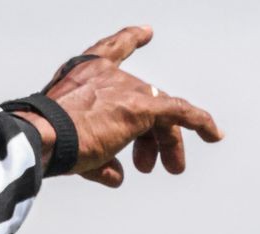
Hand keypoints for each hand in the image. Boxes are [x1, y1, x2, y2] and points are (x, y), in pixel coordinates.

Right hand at [40, 25, 222, 186]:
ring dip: (166, 144)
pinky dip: (200, 122)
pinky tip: (215, 135)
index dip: (130, 39)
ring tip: (169, 169)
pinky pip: (180, 111)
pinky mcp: (141, 107)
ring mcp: (124, 88)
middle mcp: (106, 73)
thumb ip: (100, 158)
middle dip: (149, 134)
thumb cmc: (50, 142)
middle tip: (148, 165)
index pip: (111, 48)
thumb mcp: (75, 146)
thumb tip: (118, 175)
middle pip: (142, 98)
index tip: (146, 32)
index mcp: (84, 73)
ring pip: (160, 113)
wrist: (45, 137)